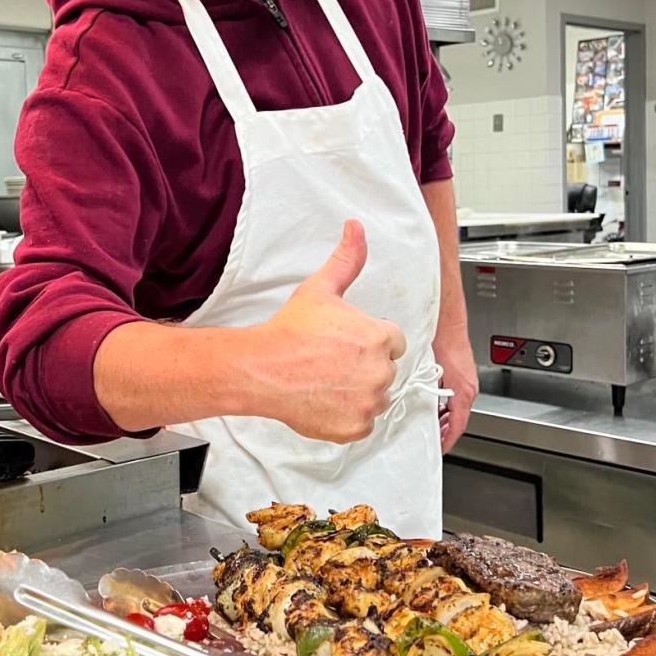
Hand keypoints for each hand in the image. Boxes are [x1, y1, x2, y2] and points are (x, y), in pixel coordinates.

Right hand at [254, 219, 405, 442]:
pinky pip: (363, 423)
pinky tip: (326, 400)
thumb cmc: (290, 331)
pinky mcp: (354, 427)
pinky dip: (348, 416)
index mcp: (379, 336)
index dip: (371, 341)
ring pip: (376, 397)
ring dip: (359, 392)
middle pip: (385, 370)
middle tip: (333, 362)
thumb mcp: (321, 289)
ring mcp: (367, 402)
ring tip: (327, 381)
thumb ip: (346, 260)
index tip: (348, 344)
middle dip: (365, 367)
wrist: (262, 368)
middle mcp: (379, 371)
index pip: (393, 342)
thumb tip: (356, 228)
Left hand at [433, 323, 477, 452]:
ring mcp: (469, 382)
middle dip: (446, 432)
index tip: (440, 449)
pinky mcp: (464, 376)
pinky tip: (435, 406)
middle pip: (459, 420)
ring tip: (432, 426)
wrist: (449, 324)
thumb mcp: (431, 374)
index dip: (448, 440)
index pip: (458, 426)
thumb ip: (427, 394)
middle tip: (433, 441)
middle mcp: (469, 389)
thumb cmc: (442, 343)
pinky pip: (457, 398)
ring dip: (446, 419)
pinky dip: (447, 407)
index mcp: (463, 392)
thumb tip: (416, 409)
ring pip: (458, 409)